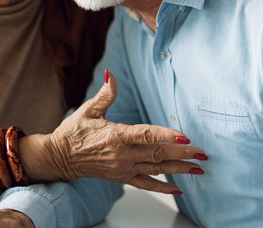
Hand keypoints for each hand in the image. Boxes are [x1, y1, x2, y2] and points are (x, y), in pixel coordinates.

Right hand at [20, 70, 206, 194]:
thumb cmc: (73, 132)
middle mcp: (122, 155)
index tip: (185, 136)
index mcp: (115, 136)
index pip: (146, 135)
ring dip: (179, 169)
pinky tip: (179, 188)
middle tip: (202, 152)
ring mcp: (123, 168)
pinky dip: (163, 187)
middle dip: (183, 153)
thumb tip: (111, 75)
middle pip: (158, 154)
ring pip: (156, 170)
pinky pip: (146, 184)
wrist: (59, 157)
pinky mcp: (122, 177)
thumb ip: (105, 93)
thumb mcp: (88, 110)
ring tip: (198, 168)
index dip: (167, 135)